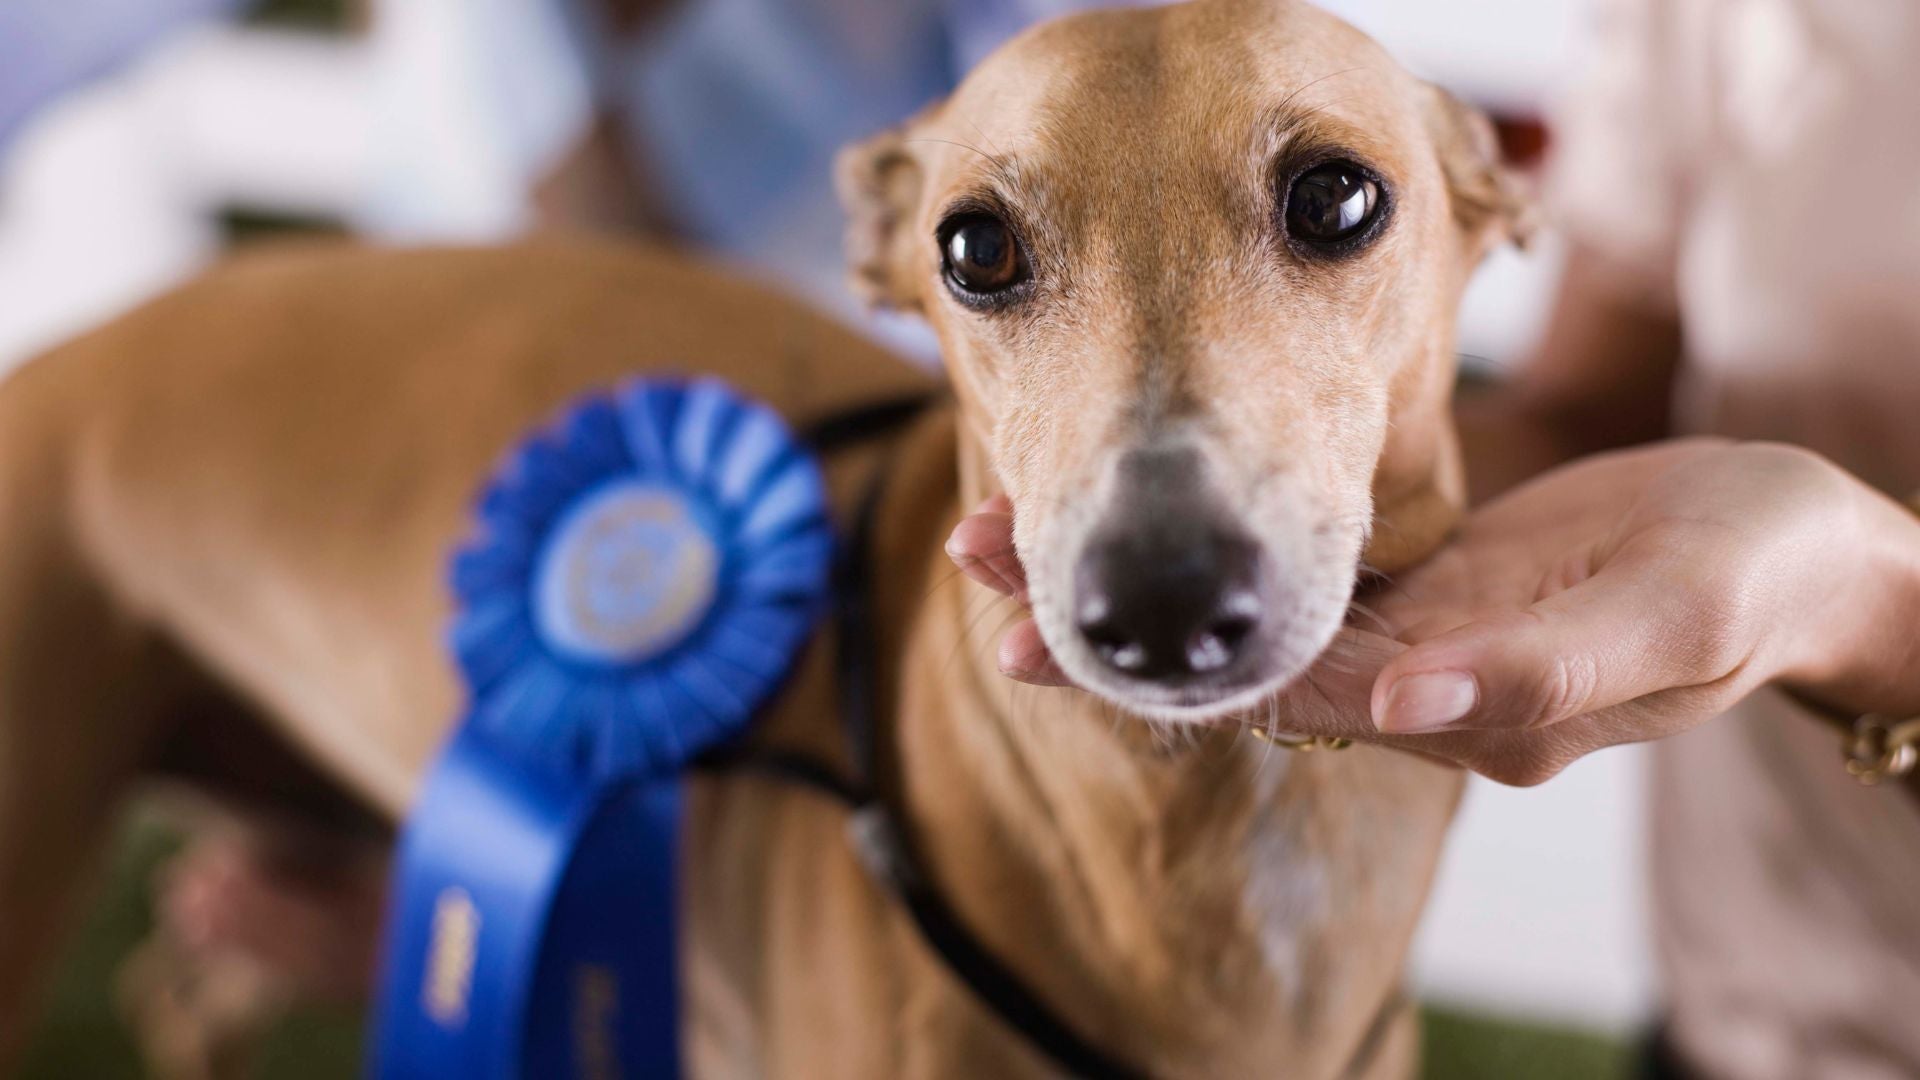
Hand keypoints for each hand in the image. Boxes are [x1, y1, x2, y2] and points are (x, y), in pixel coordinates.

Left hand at [949, 440, 1919, 783]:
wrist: (1794, 550)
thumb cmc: (1749, 581)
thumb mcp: (1670, 621)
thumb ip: (1537, 674)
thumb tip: (1407, 704)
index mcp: (1465, 707)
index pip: (1280, 690)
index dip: (1153, 664)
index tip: (1036, 630)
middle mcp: (1418, 683)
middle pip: (1234, 659)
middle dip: (1105, 617)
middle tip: (977, 555)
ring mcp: (1415, 632)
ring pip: (1249, 613)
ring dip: (1138, 572)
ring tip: (1012, 520)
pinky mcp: (1426, 581)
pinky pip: (1298, 572)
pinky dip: (1212, 546)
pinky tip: (1143, 508)